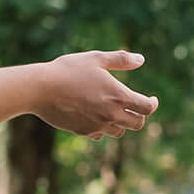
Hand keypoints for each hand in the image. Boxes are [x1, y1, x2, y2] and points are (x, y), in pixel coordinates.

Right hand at [33, 50, 157, 137]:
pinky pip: (100, 134)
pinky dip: (103, 127)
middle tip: (135, 107)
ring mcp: (98, 125)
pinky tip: (96, 117)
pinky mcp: (83, 131)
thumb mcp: (96, 58)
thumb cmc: (68, 70)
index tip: (152, 100)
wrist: (41, 89)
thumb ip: (121, 60)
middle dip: (139, 116)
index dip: (153, 104)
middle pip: (137, 124)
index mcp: (118, 96)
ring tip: (115, 111)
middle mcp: (111, 114)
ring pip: (119, 132)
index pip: (147, 108)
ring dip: (121, 123)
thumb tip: (141, 59)